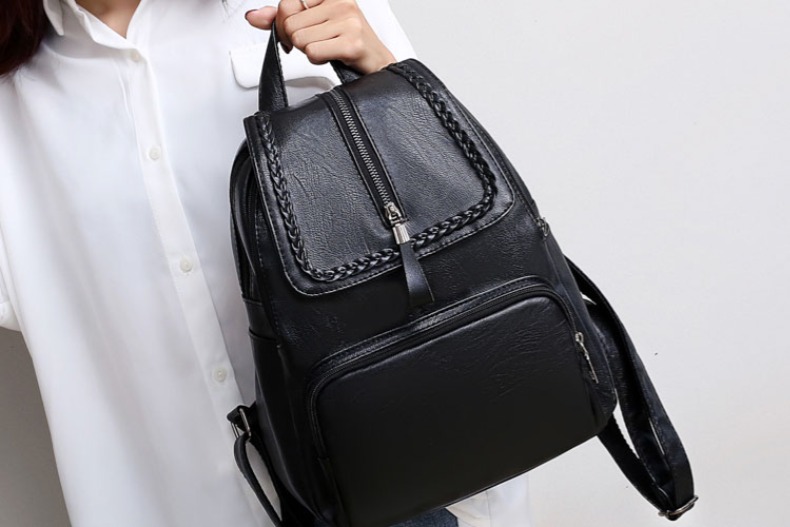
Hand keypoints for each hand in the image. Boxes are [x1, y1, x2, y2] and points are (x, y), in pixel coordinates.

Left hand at [245, 0, 396, 73]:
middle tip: (318, 43)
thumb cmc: (347, 44)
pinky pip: (312, 52)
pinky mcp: (351, 43)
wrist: (378, 65)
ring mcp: (348, 21)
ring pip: (299, 39)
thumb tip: (253, 17)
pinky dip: (319, 60)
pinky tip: (334, 56)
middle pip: (289, 23)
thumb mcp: (314, 24)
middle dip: (298, 40)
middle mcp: (341, 2)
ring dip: (310, 51)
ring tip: (328, 49)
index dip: (286, 23)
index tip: (301, 31)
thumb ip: (283, 18)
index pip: (286, 3)